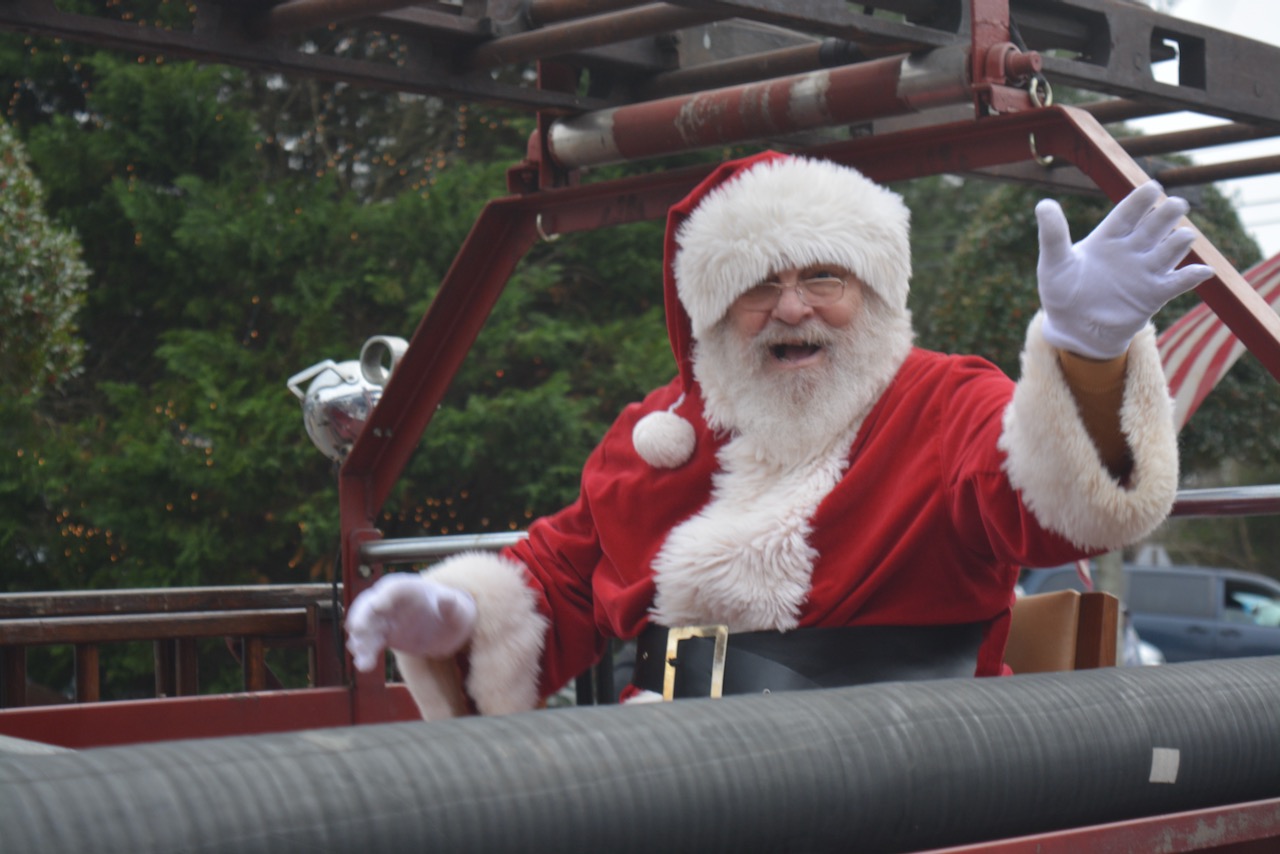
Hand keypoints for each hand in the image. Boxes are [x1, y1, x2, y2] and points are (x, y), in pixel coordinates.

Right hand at [345, 572, 476, 671]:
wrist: (447, 628)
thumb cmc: (453, 612)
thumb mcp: (457, 609)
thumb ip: (451, 605)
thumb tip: (445, 599)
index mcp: (408, 587)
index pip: (392, 588)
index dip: (384, 596)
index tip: (377, 606)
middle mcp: (390, 600)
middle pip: (370, 604)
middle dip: (363, 616)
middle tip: (358, 630)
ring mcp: (384, 618)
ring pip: (365, 625)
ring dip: (360, 639)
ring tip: (362, 657)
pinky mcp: (382, 635)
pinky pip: (369, 643)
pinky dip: (365, 653)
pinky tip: (364, 664)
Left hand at [1036, 180, 1213, 359]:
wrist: (1073, 329)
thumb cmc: (1061, 292)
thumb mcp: (1054, 263)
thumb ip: (1053, 234)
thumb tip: (1044, 204)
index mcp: (1108, 236)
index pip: (1129, 211)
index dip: (1142, 199)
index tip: (1153, 187)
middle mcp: (1131, 249)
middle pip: (1157, 223)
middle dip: (1168, 213)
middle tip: (1174, 206)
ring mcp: (1145, 270)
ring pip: (1172, 247)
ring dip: (1180, 241)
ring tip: (1181, 238)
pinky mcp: (1154, 294)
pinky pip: (1179, 282)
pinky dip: (1193, 276)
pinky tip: (1201, 271)